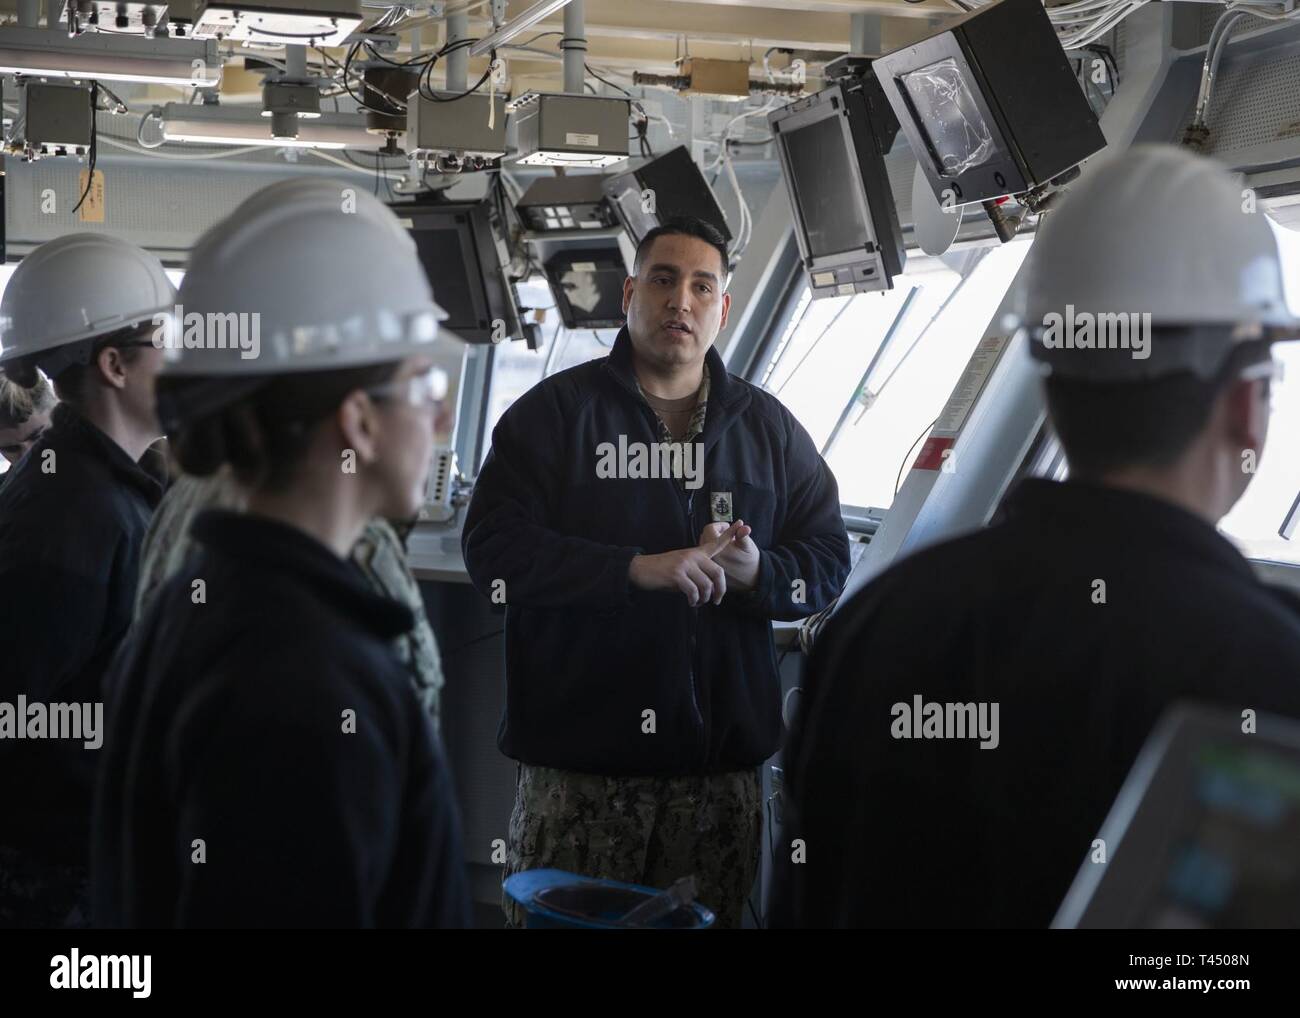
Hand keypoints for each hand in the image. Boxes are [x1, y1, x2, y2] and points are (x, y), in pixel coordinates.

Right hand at [628, 522, 742, 605]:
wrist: (641, 569)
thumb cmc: (663, 572)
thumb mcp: (683, 568)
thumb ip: (697, 572)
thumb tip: (709, 589)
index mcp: (696, 553)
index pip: (716, 543)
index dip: (730, 534)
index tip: (742, 523)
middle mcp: (693, 556)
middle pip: (718, 573)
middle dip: (720, 590)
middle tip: (716, 600)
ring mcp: (685, 564)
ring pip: (706, 585)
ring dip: (705, 599)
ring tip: (698, 602)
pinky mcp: (677, 574)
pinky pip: (694, 591)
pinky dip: (694, 600)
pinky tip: (691, 602)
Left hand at [699, 520, 759, 592]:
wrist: (752, 579)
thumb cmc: (750, 561)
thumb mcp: (747, 546)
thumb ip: (742, 535)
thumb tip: (743, 526)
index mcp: (717, 550)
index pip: (709, 529)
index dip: (720, 525)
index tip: (728, 527)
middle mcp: (710, 558)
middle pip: (704, 536)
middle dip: (716, 532)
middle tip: (727, 535)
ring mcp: (708, 564)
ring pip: (704, 546)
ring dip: (713, 541)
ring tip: (726, 544)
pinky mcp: (709, 570)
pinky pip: (706, 555)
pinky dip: (712, 550)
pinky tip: (723, 552)